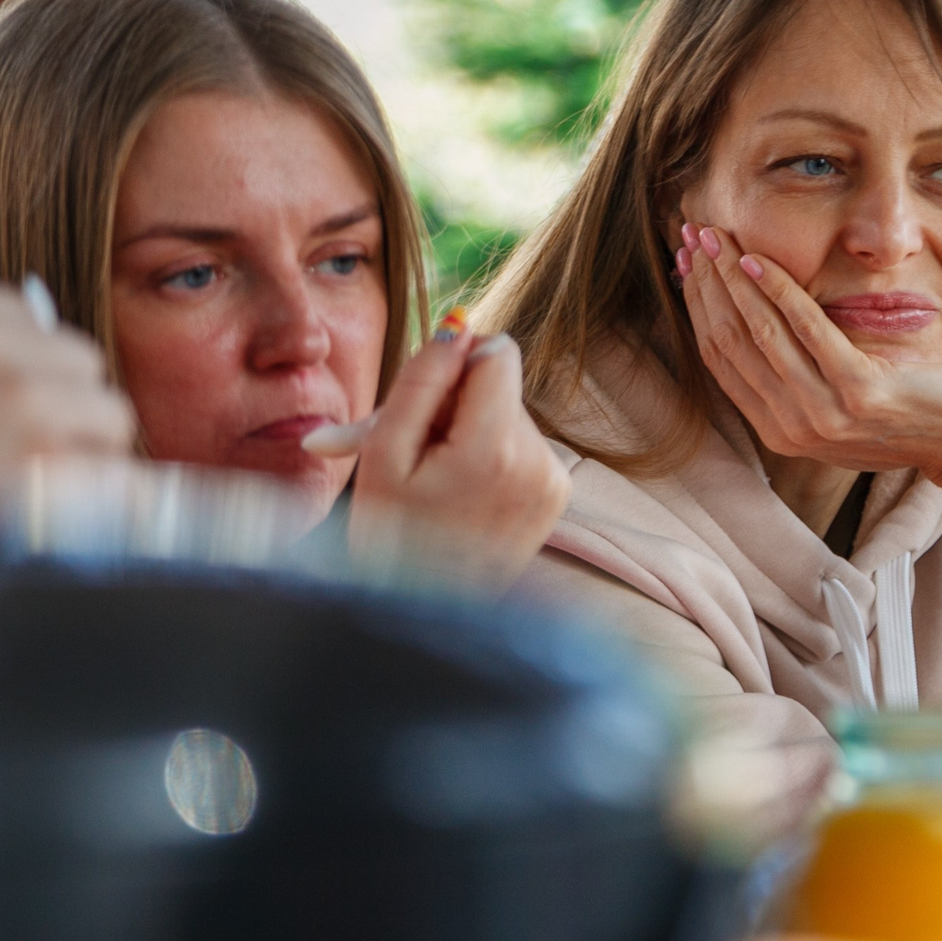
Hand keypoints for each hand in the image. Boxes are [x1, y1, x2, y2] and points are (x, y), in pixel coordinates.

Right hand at [0, 278, 138, 578]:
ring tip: (13, 508)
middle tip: (6, 476)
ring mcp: (17, 399)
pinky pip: (117, 486)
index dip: (30, 387)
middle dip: (60, 422)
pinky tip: (43, 537)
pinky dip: (95, 515)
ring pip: (110, 425)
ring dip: (79, 466)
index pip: (43, 332)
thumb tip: (46, 348)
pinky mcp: (37, 470)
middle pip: (85, 374)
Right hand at [347, 327, 570, 590]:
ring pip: (508, 413)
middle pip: (501, 383)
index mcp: (496, 450)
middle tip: (419, 456)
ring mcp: (554, 482)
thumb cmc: (390, 535)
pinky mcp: (557, 496)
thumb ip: (422, 381)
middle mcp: (540, 462)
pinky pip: (521, 444)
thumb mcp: (384, 454)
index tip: (427, 402)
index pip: (498, 353)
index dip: (456, 365)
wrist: (420, 616)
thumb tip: (458, 324)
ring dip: (470, 432)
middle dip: (457, 404)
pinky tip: (462, 494)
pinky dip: (489, 456)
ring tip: (438, 482)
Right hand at [677, 221, 941, 545]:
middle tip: (692, 235)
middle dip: (706, 283)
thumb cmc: (910, 412)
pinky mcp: (859, 393)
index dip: (698, 305)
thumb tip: (756, 321)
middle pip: (732, 342)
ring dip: (732, 278)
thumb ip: (797, 377)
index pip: (721, 359)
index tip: (688, 261)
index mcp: (780, 431)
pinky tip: (759, 259)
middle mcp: (793, 428)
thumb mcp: (840, 402)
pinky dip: (778, 291)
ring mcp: (824, 415)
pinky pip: (808, 331)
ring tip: (716, 235)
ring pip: (759, 333)